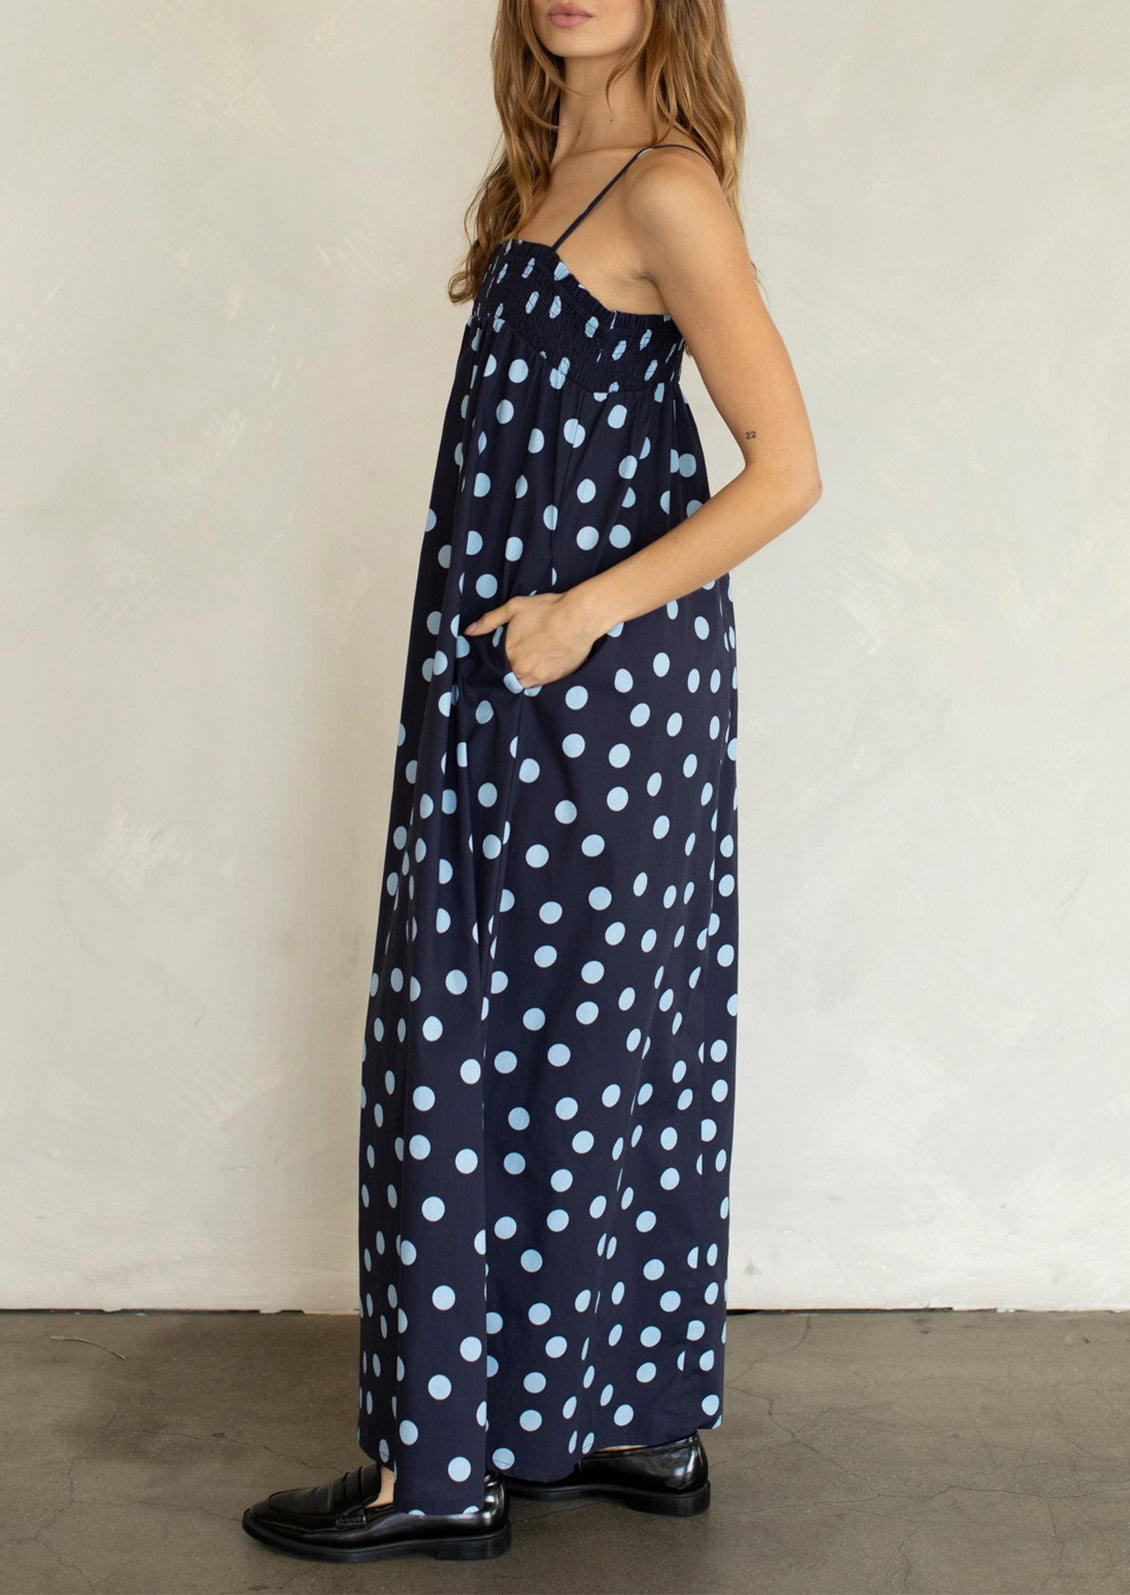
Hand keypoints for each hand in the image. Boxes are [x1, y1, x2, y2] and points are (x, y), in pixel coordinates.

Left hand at [463, 591, 601, 688]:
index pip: (494, 667)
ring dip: (522, 676)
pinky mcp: (555, 679)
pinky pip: (540, 684)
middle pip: (508, 678)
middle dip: (508, 671)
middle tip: (515, 660)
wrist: (578, 617)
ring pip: (523, 683)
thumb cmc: (547, 610)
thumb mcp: (514, 608)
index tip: (498, 660)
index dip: (495, 664)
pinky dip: (537, 677)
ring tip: (527, 664)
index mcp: (509, 654)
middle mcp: (522, 670)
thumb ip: (489, 621)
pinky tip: (540, 665)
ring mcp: (539, 677)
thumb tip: (469, 631)